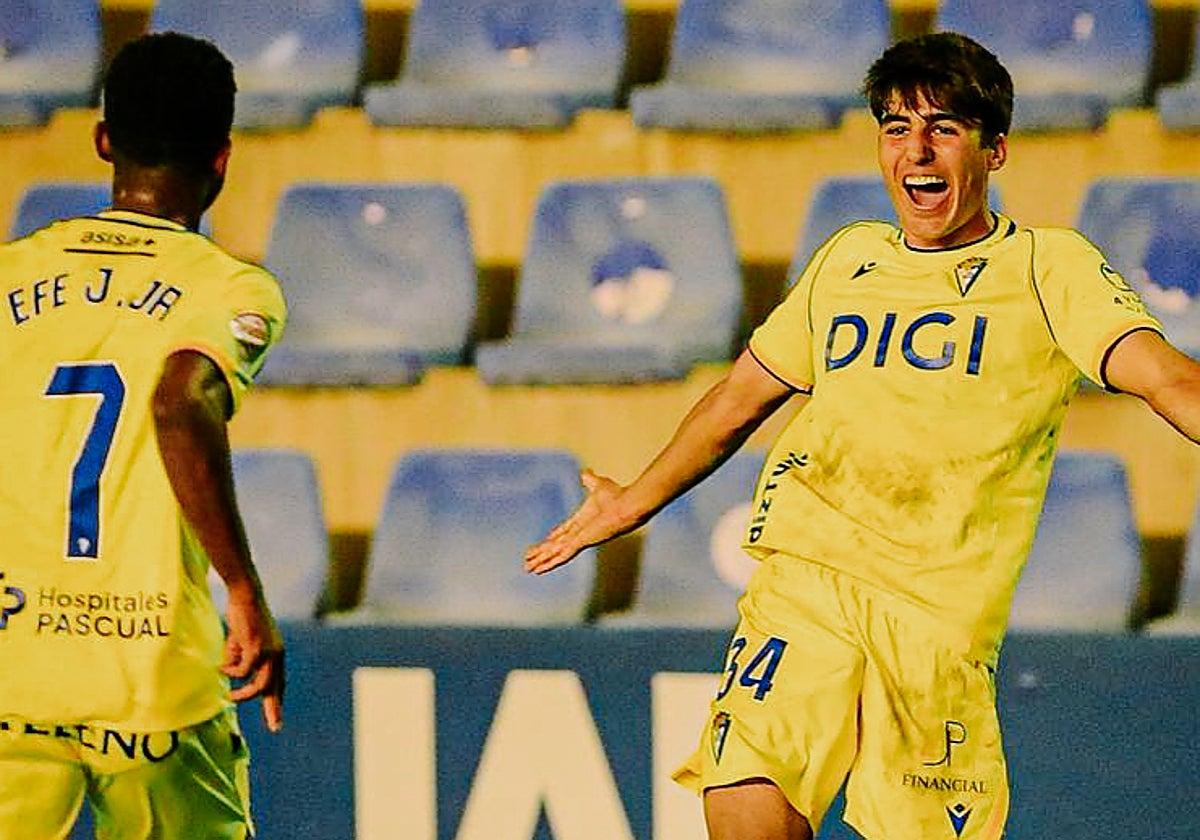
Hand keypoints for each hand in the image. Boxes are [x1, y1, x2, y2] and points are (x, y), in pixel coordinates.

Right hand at [221, 594, 285, 732]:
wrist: (245, 596)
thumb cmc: (243, 617)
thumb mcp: (241, 642)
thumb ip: (238, 657)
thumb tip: (230, 671)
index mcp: (275, 654)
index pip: (278, 682)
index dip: (277, 701)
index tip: (277, 722)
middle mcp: (276, 655)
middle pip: (275, 689)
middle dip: (274, 709)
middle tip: (274, 727)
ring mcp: (268, 652)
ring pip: (260, 684)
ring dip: (243, 693)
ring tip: (229, 695)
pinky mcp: (257, 648)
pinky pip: (242, 670)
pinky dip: (230, 671)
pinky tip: (221, 667)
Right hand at [525, 469, 629, 574]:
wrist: (626, 505)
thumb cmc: (617, 496)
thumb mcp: (598, 484)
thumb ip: (589, 479)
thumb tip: (585, 472)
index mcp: (583, 520)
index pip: (565, 531)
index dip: (554, 537)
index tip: (545, 542)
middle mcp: (580, 532)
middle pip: (556, 545)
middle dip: (542, 553)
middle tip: (529, 561)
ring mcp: (581, 539)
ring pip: (555, 552)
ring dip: (541, 560)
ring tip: (528, 568)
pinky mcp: (581, 542)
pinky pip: (561, 554)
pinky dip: (549, 562)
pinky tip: (539, 568)